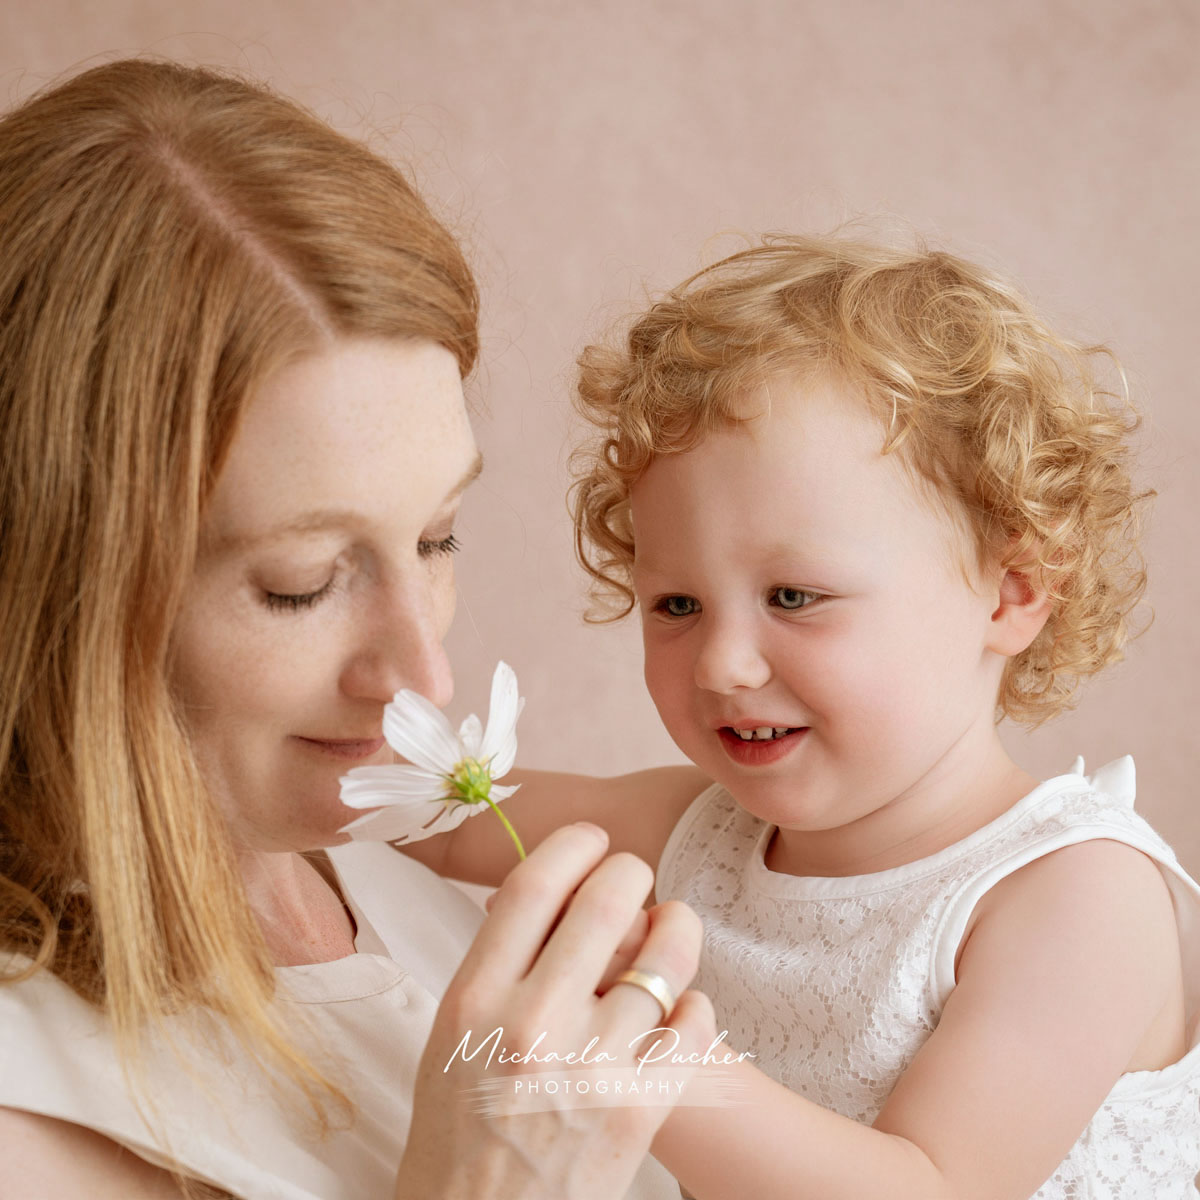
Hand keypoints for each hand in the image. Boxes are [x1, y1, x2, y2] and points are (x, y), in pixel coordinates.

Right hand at [395, 822, 714, 1198]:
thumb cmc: (460, 1128)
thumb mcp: (453, 1034)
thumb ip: (498, 962)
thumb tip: (552, 886)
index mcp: (475, 1000)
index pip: (533, 886)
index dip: (572, 845)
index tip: (591, 840)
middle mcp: (532, 1025)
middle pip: (606, 902)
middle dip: (631, 872)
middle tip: (635, 876)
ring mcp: (592, 1067)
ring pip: (666, 958)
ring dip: (678, 929)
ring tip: (673, 928)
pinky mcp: (642, 1109)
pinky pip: (696, 1022)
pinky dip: (696, 1004)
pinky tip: (681, 1008)